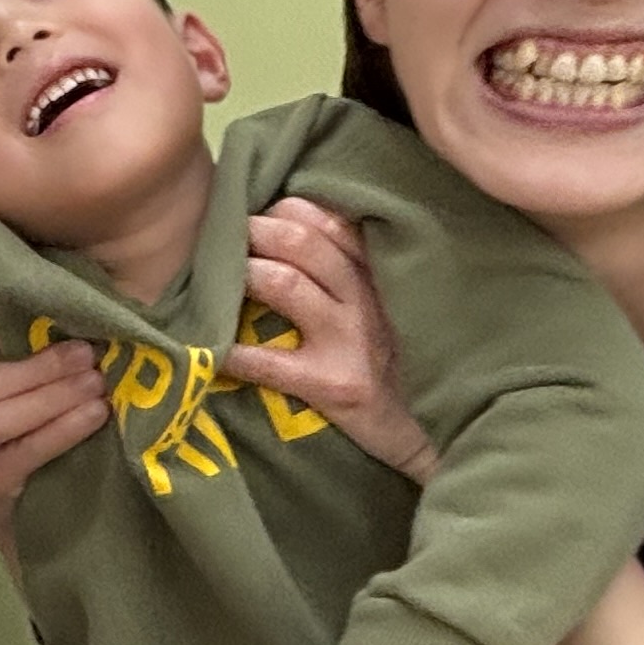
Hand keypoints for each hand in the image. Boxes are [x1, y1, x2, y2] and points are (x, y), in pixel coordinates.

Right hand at [0, 321, 110, 557]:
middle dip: (36, 367)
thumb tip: (49, 314)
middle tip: (83, 352)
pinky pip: (27, 451)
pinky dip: (64, 429)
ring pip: (0, 419)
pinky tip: (95, 413)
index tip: (21, 318)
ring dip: (53, 396)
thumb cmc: (0, 429)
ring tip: (94, 381)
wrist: (4, 505)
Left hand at [229, 199, 437, 483]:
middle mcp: (367, 296)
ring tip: (210, 283)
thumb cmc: (404, 361)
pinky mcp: (336, 385)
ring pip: (283, 284)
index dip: (278, 212)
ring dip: (238, 276)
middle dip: (249, 233)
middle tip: (220, 244)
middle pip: (298, 240)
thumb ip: (355, 266)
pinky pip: (267, 361)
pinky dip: (228, 353)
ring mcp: (352, 340)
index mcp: (380, 270)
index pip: (324, 218)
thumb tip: (289, 231)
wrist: (438, 432)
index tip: (253, 220)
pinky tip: (205, 350)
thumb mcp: (393, 303)